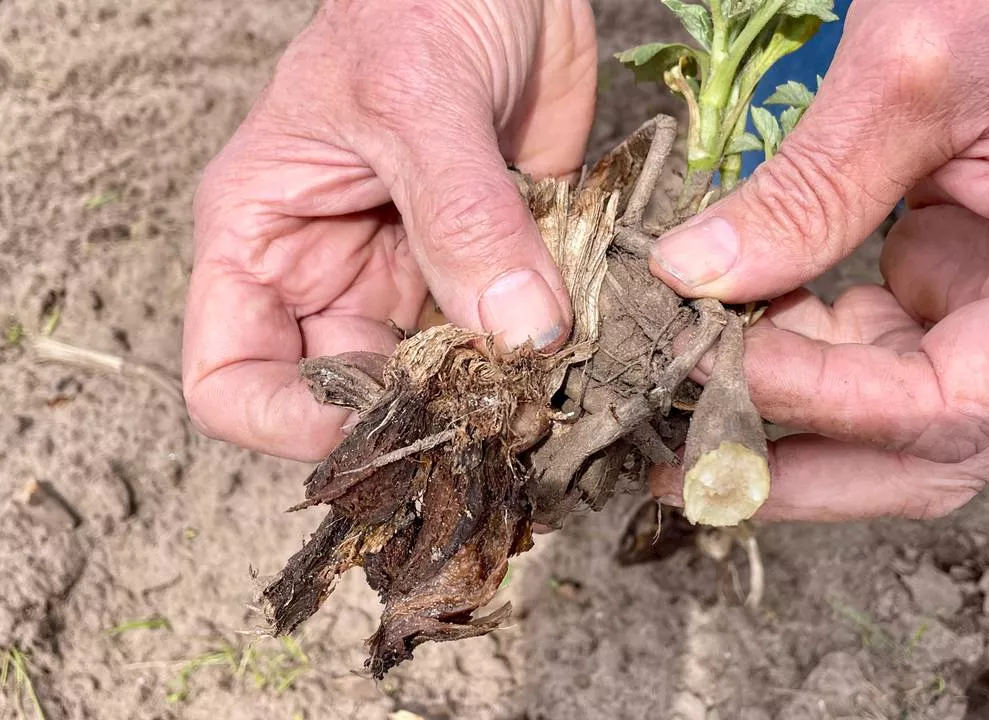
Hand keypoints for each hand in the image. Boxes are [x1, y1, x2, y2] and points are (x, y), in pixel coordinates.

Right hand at [183, 0, 596, 460]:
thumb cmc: (418, 4)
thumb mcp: (415, 100)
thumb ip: (460, 218)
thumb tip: (516, 333)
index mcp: (264, 239)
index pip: (232, 378)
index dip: (287, 425)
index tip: (377, 429)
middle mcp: (332, 273)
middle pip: (346, 399)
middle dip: (412, 420)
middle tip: (488, 419)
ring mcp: (414, 278)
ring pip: (436, 383)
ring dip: (487, 398)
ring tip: (542, 391)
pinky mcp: (491, 272)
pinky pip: (507, 342)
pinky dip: (540, 357)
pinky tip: (578, 351)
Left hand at [649, 0, 988, 519]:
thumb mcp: (913, 68)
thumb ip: (809, 189)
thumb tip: (691, 278)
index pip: (962, 402)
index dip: (828, 406)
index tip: (713, 372)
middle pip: (939, 449)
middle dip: (809, 469)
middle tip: (687, 473)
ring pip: (902, 416)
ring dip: (794, 415)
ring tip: (685, 394)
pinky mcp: (971, 281)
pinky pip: (883, 353)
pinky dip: (804, 355)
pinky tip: (729, 335)